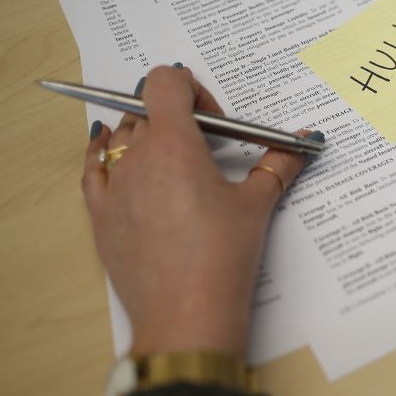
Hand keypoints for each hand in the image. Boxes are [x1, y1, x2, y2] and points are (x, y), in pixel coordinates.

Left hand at [82, 66, 311, 357]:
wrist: (185, 314)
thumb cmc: (221, 258)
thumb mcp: (258, 204)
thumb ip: (278, 163)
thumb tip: (302, 142)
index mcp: (173, 144)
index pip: (167, 81)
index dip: (194, 90)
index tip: (216, 122)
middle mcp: (135, 157)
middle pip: (147, 108)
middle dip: (178, 116)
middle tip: (207, 147)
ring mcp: (112, 186)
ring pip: (122, 136)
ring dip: (147, 135)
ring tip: (175, 161)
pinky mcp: (100, 215)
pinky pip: (92, 167)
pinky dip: (104, 153)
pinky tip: (113, 152)